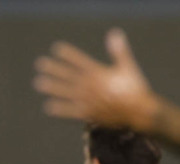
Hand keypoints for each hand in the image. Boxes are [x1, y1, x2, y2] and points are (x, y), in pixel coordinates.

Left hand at [34, 28, 157, 129]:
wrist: (140, 112)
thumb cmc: (136, 89)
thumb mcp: (128, 67)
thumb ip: (119, 51)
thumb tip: (114, 33)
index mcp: (100, 73)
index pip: (80, 61)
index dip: (68, 54)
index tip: (56, 49)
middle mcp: (92, 86)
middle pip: (69, 76)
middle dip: (54, 69)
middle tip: (40, 64)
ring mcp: (89, 101)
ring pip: (67, 92)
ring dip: (52, 87)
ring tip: (38, 83)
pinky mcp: (90, 114)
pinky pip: (72, 112)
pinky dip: (61, 110)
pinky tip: (49, 107)